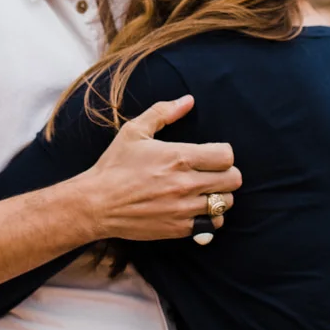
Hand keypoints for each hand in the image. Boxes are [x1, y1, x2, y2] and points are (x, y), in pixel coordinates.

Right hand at [76, 95, 241, 240]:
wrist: (96, 204)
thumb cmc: (114, 166)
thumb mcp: (134, 131)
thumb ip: (163, 112)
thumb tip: (188, 100)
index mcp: (179, 157)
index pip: (226, 156)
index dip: (222, 154)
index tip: (211, 155)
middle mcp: (186, 184)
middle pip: (233, 180)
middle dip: (226, 174)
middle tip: (211, 173)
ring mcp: (184, 208)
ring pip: (226, 203)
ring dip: (219, 195)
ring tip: (204, 191)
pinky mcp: (179, 228)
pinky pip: (212, 224)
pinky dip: (209, 217)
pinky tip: (196, 208)